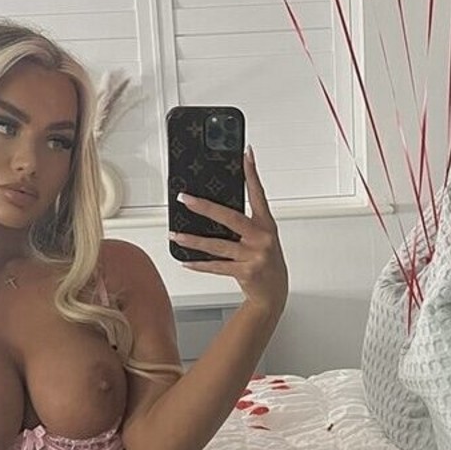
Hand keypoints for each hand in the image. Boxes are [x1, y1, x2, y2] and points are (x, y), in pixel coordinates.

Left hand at [170, 146, 288, 316]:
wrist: (274, 294)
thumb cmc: (267, 263)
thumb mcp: (263, 239)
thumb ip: (245, 225)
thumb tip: (214, 211)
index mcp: (266, 225)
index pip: (258, 194)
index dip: (252, 173)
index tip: (246, 155)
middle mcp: (261, 238)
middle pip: (230, 217)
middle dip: (204, 207)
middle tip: (185, 198)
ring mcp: (254, 256)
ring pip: (217, 245)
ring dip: (193, 241)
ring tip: (176, 235)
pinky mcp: (245, 272)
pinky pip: (216, 267)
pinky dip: (199, 265)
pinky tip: (187, 261)